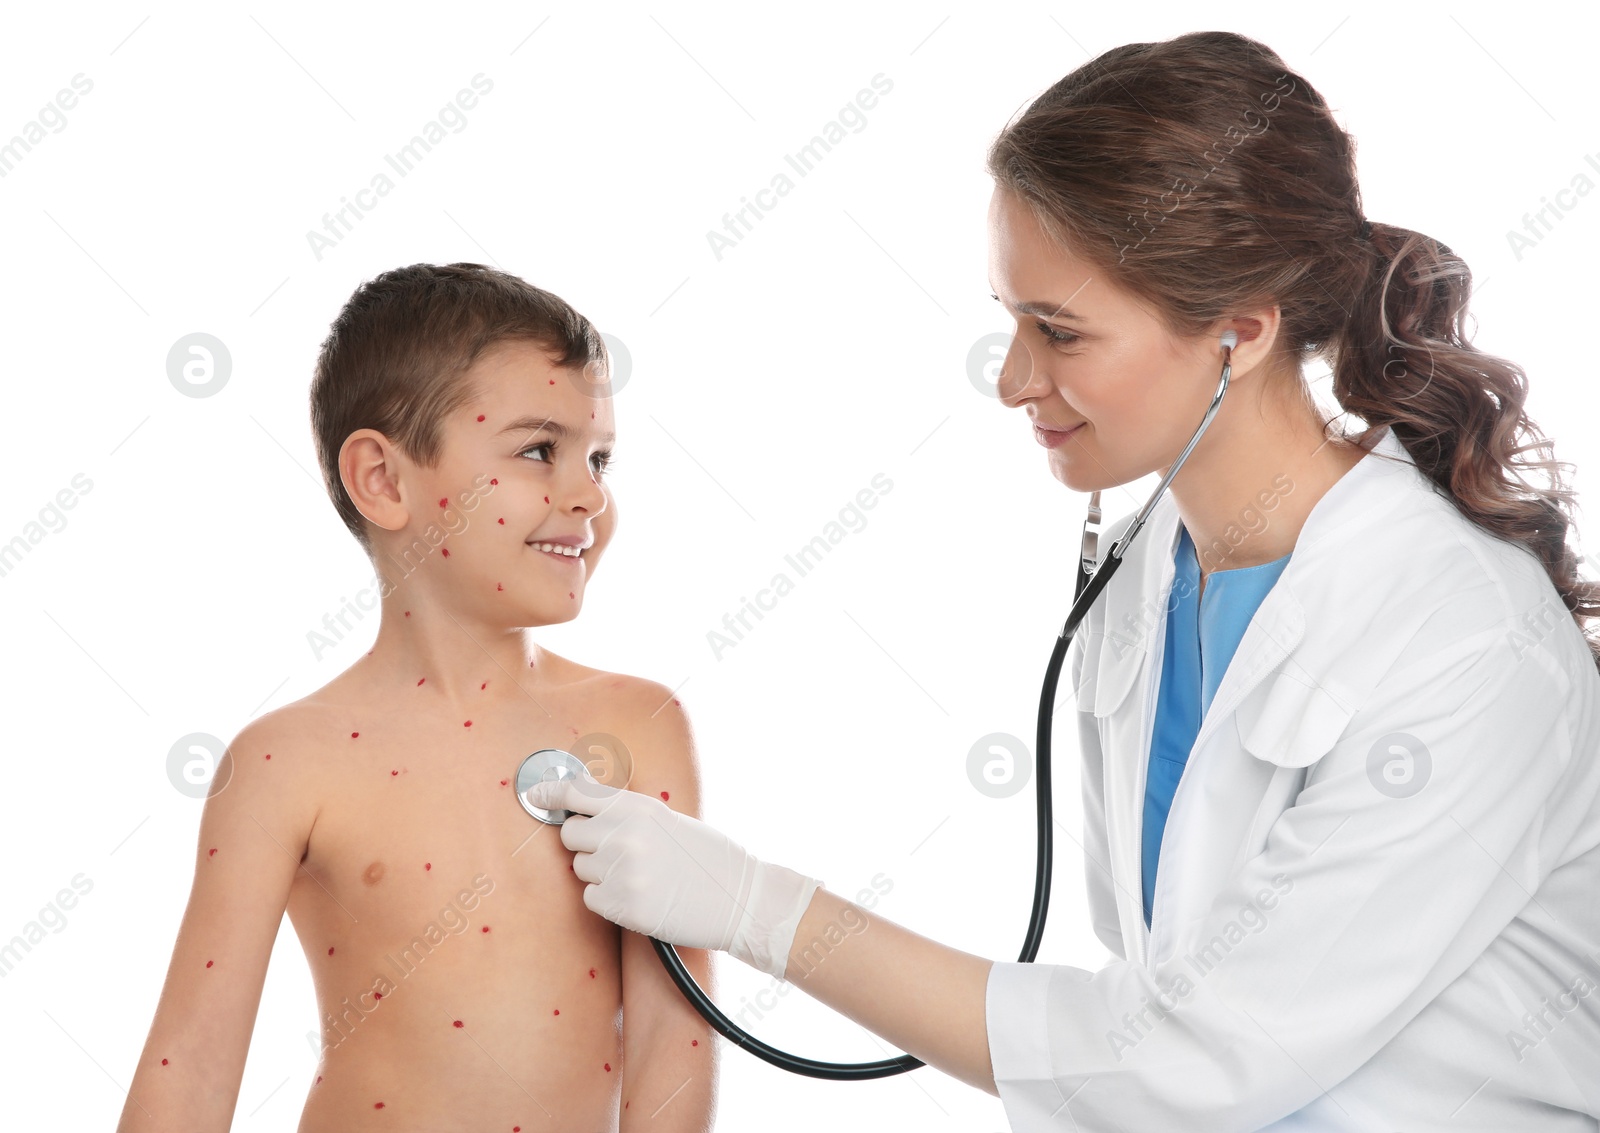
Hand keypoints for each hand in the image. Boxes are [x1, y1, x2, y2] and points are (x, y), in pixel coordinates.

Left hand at [525, 777, 823, 980]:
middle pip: (571, 835)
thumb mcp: (668, 820)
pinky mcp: (623, 906)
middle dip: (585, 843)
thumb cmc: (707, 858)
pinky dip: (608, 900)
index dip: (552, 793)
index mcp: (638, 807)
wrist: (739, 898)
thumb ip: (626, 812)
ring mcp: (622, 871)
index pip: (578, 793)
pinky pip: (591, 898)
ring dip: (600, 873)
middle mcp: (625, 835)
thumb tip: (582, 806)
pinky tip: (639, 897)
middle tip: (615, 851)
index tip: (534, 795)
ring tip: (639, 876)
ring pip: (580, 868)